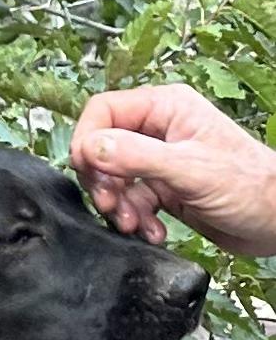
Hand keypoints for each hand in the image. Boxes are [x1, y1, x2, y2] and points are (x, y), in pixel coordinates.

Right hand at [69, 82, 275, 257]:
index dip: (89, 141)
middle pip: (102, 147)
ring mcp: (160, 160)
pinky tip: (152, 230)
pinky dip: (134, 219)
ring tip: (134, 223)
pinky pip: (130, 200)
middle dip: (102, 180)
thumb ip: (137, 156)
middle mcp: (159, 130)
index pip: (104, 111)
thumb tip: (90, 148)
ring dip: (116, 205)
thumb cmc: (250, 186)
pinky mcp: (163, 188)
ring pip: (113, 178)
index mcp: (167, 108)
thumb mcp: (189, 169)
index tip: (90, 171)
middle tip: (110, 203)